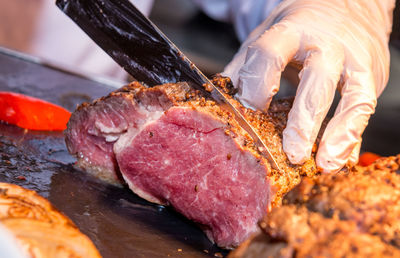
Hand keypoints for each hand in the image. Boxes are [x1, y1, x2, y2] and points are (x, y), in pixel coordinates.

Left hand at [223, 0, 394, 171]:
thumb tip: (219, 98)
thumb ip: (245, 67)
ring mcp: (353, 59)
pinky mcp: (371, 74)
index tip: (247, 115)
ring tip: (324, 164)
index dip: (256, 86)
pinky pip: (364, 108)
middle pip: (317, 79)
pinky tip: (341, 158)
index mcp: (290, 32)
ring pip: (354, 96)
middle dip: (304, 119)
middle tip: (291, 153)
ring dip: (340, 133)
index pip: (270, 55)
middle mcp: (325, 44)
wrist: (343, 7)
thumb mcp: (267, 38)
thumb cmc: (299, 29)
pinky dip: (353, 136)